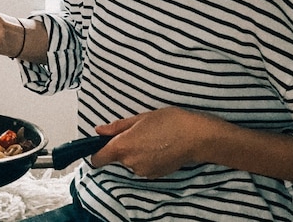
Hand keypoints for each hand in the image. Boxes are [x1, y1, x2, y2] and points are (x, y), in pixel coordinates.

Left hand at [90, 107, 221, 177]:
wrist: (195, 137)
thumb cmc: (170, 122)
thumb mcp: (141, 117)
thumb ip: (117, 127)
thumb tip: (99, 130)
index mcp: (123, 147)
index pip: (97, 159)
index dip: (97, 152)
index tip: (103, 144)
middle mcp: (130, 163)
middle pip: (117, 158)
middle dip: (124, 147)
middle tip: (140, 132)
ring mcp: (142, 171)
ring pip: (131, 162)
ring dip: (137, 152)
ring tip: (153, 138)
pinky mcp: (154, 175)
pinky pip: (143, 166)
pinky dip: (147, 158)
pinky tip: (160, 147)